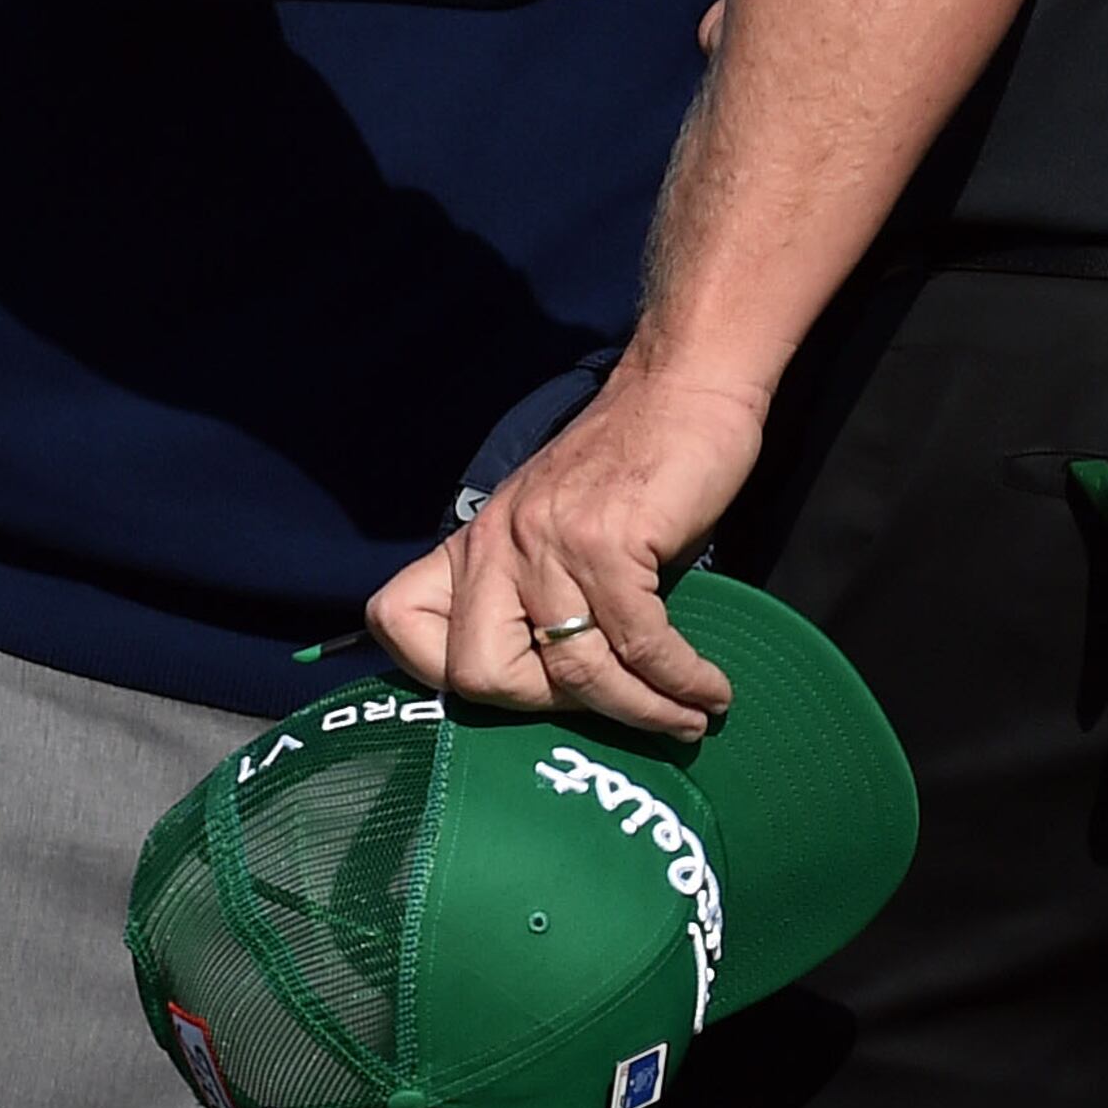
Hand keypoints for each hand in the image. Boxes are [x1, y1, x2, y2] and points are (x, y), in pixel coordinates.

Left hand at [366, 357, 768, 741]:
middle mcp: (498, 541)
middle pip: (481, 675)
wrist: (686, 386)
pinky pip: (639, 643)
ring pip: (574, 669)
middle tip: (611, 710)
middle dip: (552, 711)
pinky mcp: (610, 540)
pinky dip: (680, 681)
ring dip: (642, 712)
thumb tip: (557, 695)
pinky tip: (709, 691)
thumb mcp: (555, 525)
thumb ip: (536, 592)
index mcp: (476, 541)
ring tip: (687, 721)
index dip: (441, 675)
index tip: (520, 696)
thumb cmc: (632, 467)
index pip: (398, 621)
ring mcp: (550, 539)